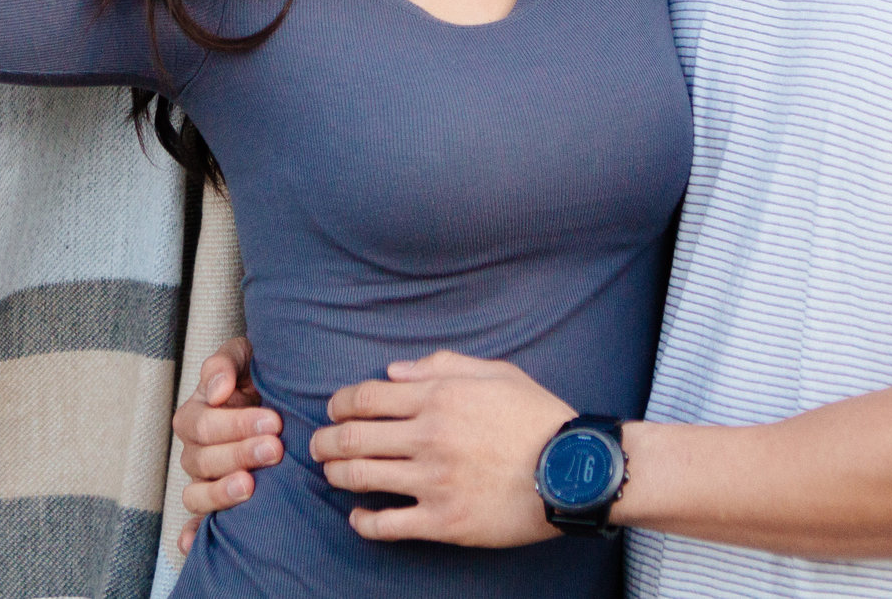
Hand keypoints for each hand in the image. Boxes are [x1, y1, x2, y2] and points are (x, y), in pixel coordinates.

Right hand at [172, 337, 281, 553]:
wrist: (282, 399)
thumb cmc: (260, 375)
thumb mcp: (244, 356)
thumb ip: (225, 364)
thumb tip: (216, 391)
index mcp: (196, 414)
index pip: (202, 425)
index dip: (235, 425)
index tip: (273, 422)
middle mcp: (195, 450)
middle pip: (202, 460)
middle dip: (240, 454)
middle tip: (274, 449)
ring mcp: (203, 480)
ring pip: (197, 494)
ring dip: (221, 493)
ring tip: (251, 486)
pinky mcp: (216, 503)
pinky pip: (195, 524)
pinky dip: (191, 535)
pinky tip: (192, 545)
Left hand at [313, 351, 574, 545]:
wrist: (572, 469)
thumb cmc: (537, 417)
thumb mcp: (497, 373)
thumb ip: (441, 366)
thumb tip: (393, 372)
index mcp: (439, 397)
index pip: (365, 398)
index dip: (339, 404)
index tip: (334, 410)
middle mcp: (428, 437)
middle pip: (353, 438)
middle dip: (326, 442)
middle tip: (318, 446)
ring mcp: (433, 481)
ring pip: (361, 478)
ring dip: (336, 475)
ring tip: (332, 475)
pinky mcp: (443, 521)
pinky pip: (387, 525)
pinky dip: (363, 521)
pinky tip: (358, 516)